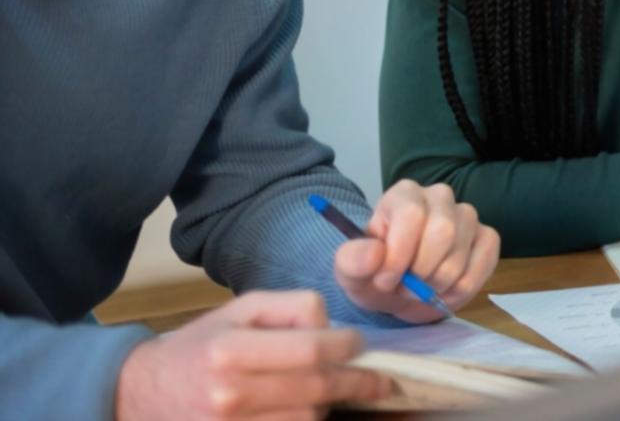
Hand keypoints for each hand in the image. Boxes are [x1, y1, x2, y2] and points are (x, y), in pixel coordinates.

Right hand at [115, 290, 392, 418]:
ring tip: (331, 391)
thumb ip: (290, 309)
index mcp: (231, 351)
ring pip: (308, 418)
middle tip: (380, 380)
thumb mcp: (239, 311)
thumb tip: (332, 326)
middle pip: (317, 388)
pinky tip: (309, 408)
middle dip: (356, 382)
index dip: (347, 347)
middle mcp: (230, 394)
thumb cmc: (199, 345)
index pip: (312, 350)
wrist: (140, 394)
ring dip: (328, 405)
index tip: (360, 344)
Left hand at [332, 180, 500, 321]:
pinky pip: (485, 262)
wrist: (400, 292)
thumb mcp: (351, 273)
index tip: (385, 280)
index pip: (411, 215)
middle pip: (443, 231)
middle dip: (422, 272)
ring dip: (438, 284)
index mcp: (404, 195)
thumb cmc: (376, 274)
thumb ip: (353, 261)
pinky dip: (463, 287)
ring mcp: (466, 215)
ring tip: (422, 290)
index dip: (399, 255)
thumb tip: (375, 254)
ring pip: (461, 253)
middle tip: (406, 288)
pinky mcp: (487, 236)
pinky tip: (445, 291)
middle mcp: (439, 196)